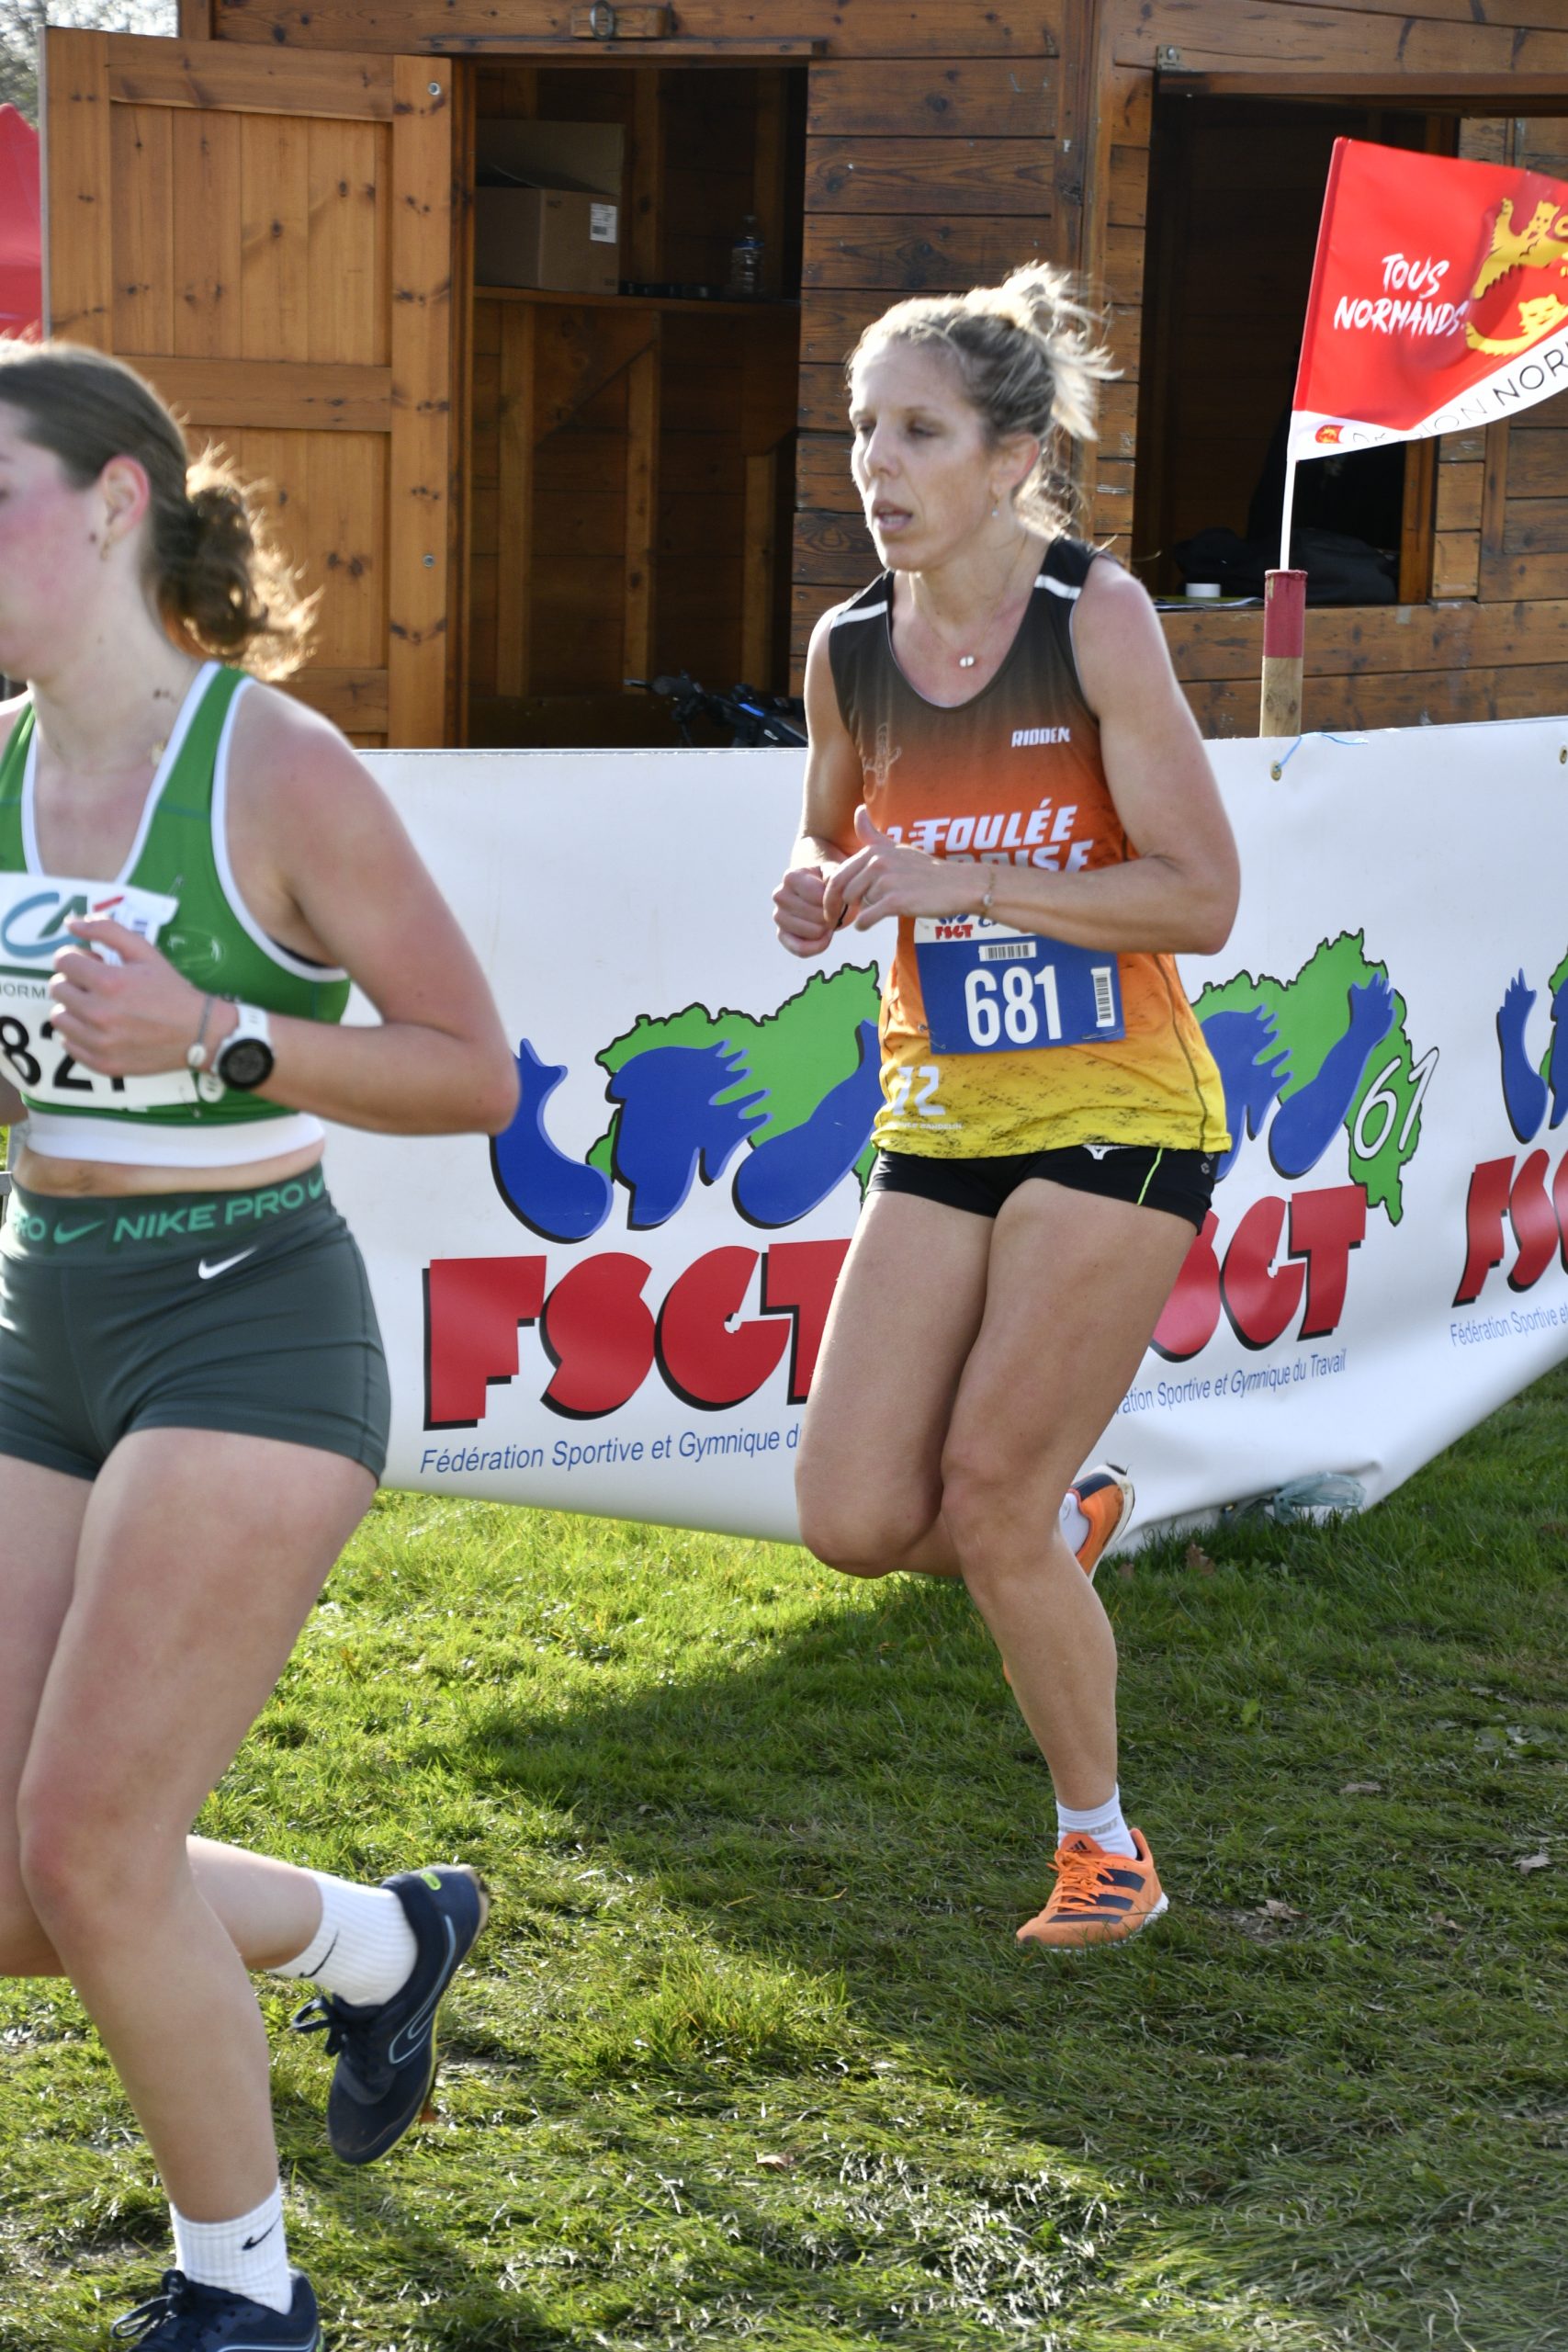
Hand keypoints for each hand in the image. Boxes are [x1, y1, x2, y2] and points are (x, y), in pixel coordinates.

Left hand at [48, 917, 211, 1076]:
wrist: (198, 1033)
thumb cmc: (172, 990)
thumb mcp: (145, 952)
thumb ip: (107, 930)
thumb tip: (72, 923)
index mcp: (109, 982)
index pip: (63, 961)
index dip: (76, 957)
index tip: (90, 963)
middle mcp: (99, 1014)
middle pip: (58, 988)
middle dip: (74, 980)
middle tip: (97, 984)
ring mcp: (99, 1042)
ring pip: (59, 1017)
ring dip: (72, 1007)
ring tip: (96, 1006)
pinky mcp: (101, 1062)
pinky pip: (68, 1044)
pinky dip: (78, 1033)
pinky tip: (99, 1027)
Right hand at [773, 861, 837, 958]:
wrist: (817, 892)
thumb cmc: (827, 882)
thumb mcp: (833, 872)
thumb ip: (833, 878)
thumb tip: (827, 897)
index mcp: (791, 877)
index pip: (820, 897)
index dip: (836, 902)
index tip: (840, 899)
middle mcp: (780, 896)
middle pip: (819, 917)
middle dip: (832, 916)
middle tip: (834, 911)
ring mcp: (778, 916)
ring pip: (813, 933)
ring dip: (827, 930)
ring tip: (828, 920)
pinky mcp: (781, 935)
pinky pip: (801, 950)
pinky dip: (818, 947)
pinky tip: (825, 938)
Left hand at [823, 805, 986, 931]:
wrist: (958, 886)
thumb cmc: (926, 871)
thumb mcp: (898, 848)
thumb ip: (873, 835)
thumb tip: (857, 810)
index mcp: (875, 851)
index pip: (838, 874)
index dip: (829, 894)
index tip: (829, 906)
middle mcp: (878, 862)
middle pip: (843, 891)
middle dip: (838, 907)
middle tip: (838, 918)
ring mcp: (887, 881)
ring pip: (857, 904)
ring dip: (862, 911)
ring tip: (877, 910)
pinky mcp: (896, 901)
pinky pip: (866, 918)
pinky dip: (864, 924)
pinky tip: (868, 924)